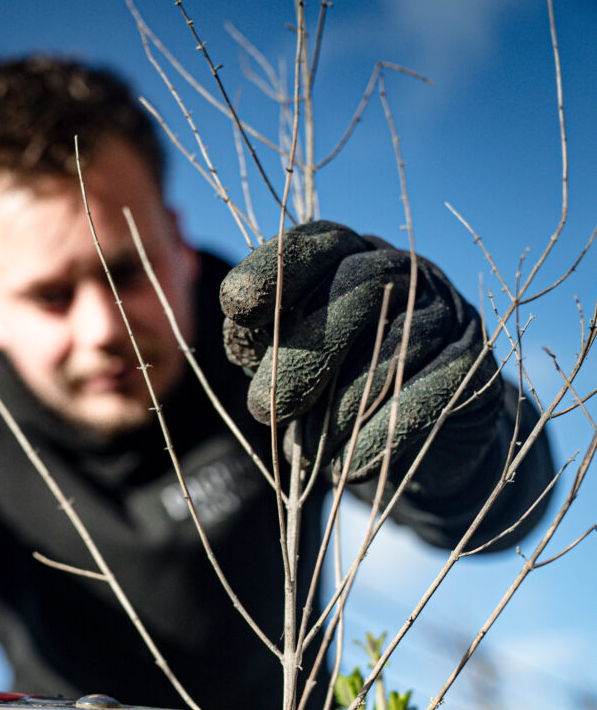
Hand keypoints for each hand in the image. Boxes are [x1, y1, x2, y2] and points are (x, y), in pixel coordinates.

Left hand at [220, 221, 502, 479]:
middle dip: (303, 352)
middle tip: (263, 410)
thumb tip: (241, 335)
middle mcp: (402, 270)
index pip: (315, 243)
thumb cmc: (342, 388)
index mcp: (349, 257)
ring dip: (338, 408)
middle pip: (356, 288)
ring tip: (304, 454)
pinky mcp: (472, 361)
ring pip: (392, 345)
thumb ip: (266, 343)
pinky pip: (427, 391)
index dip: (275, 268)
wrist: (426, 434)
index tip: (237, 305)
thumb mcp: (294, 362)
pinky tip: (346, 466)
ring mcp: (444, 312)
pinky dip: (379, 434)